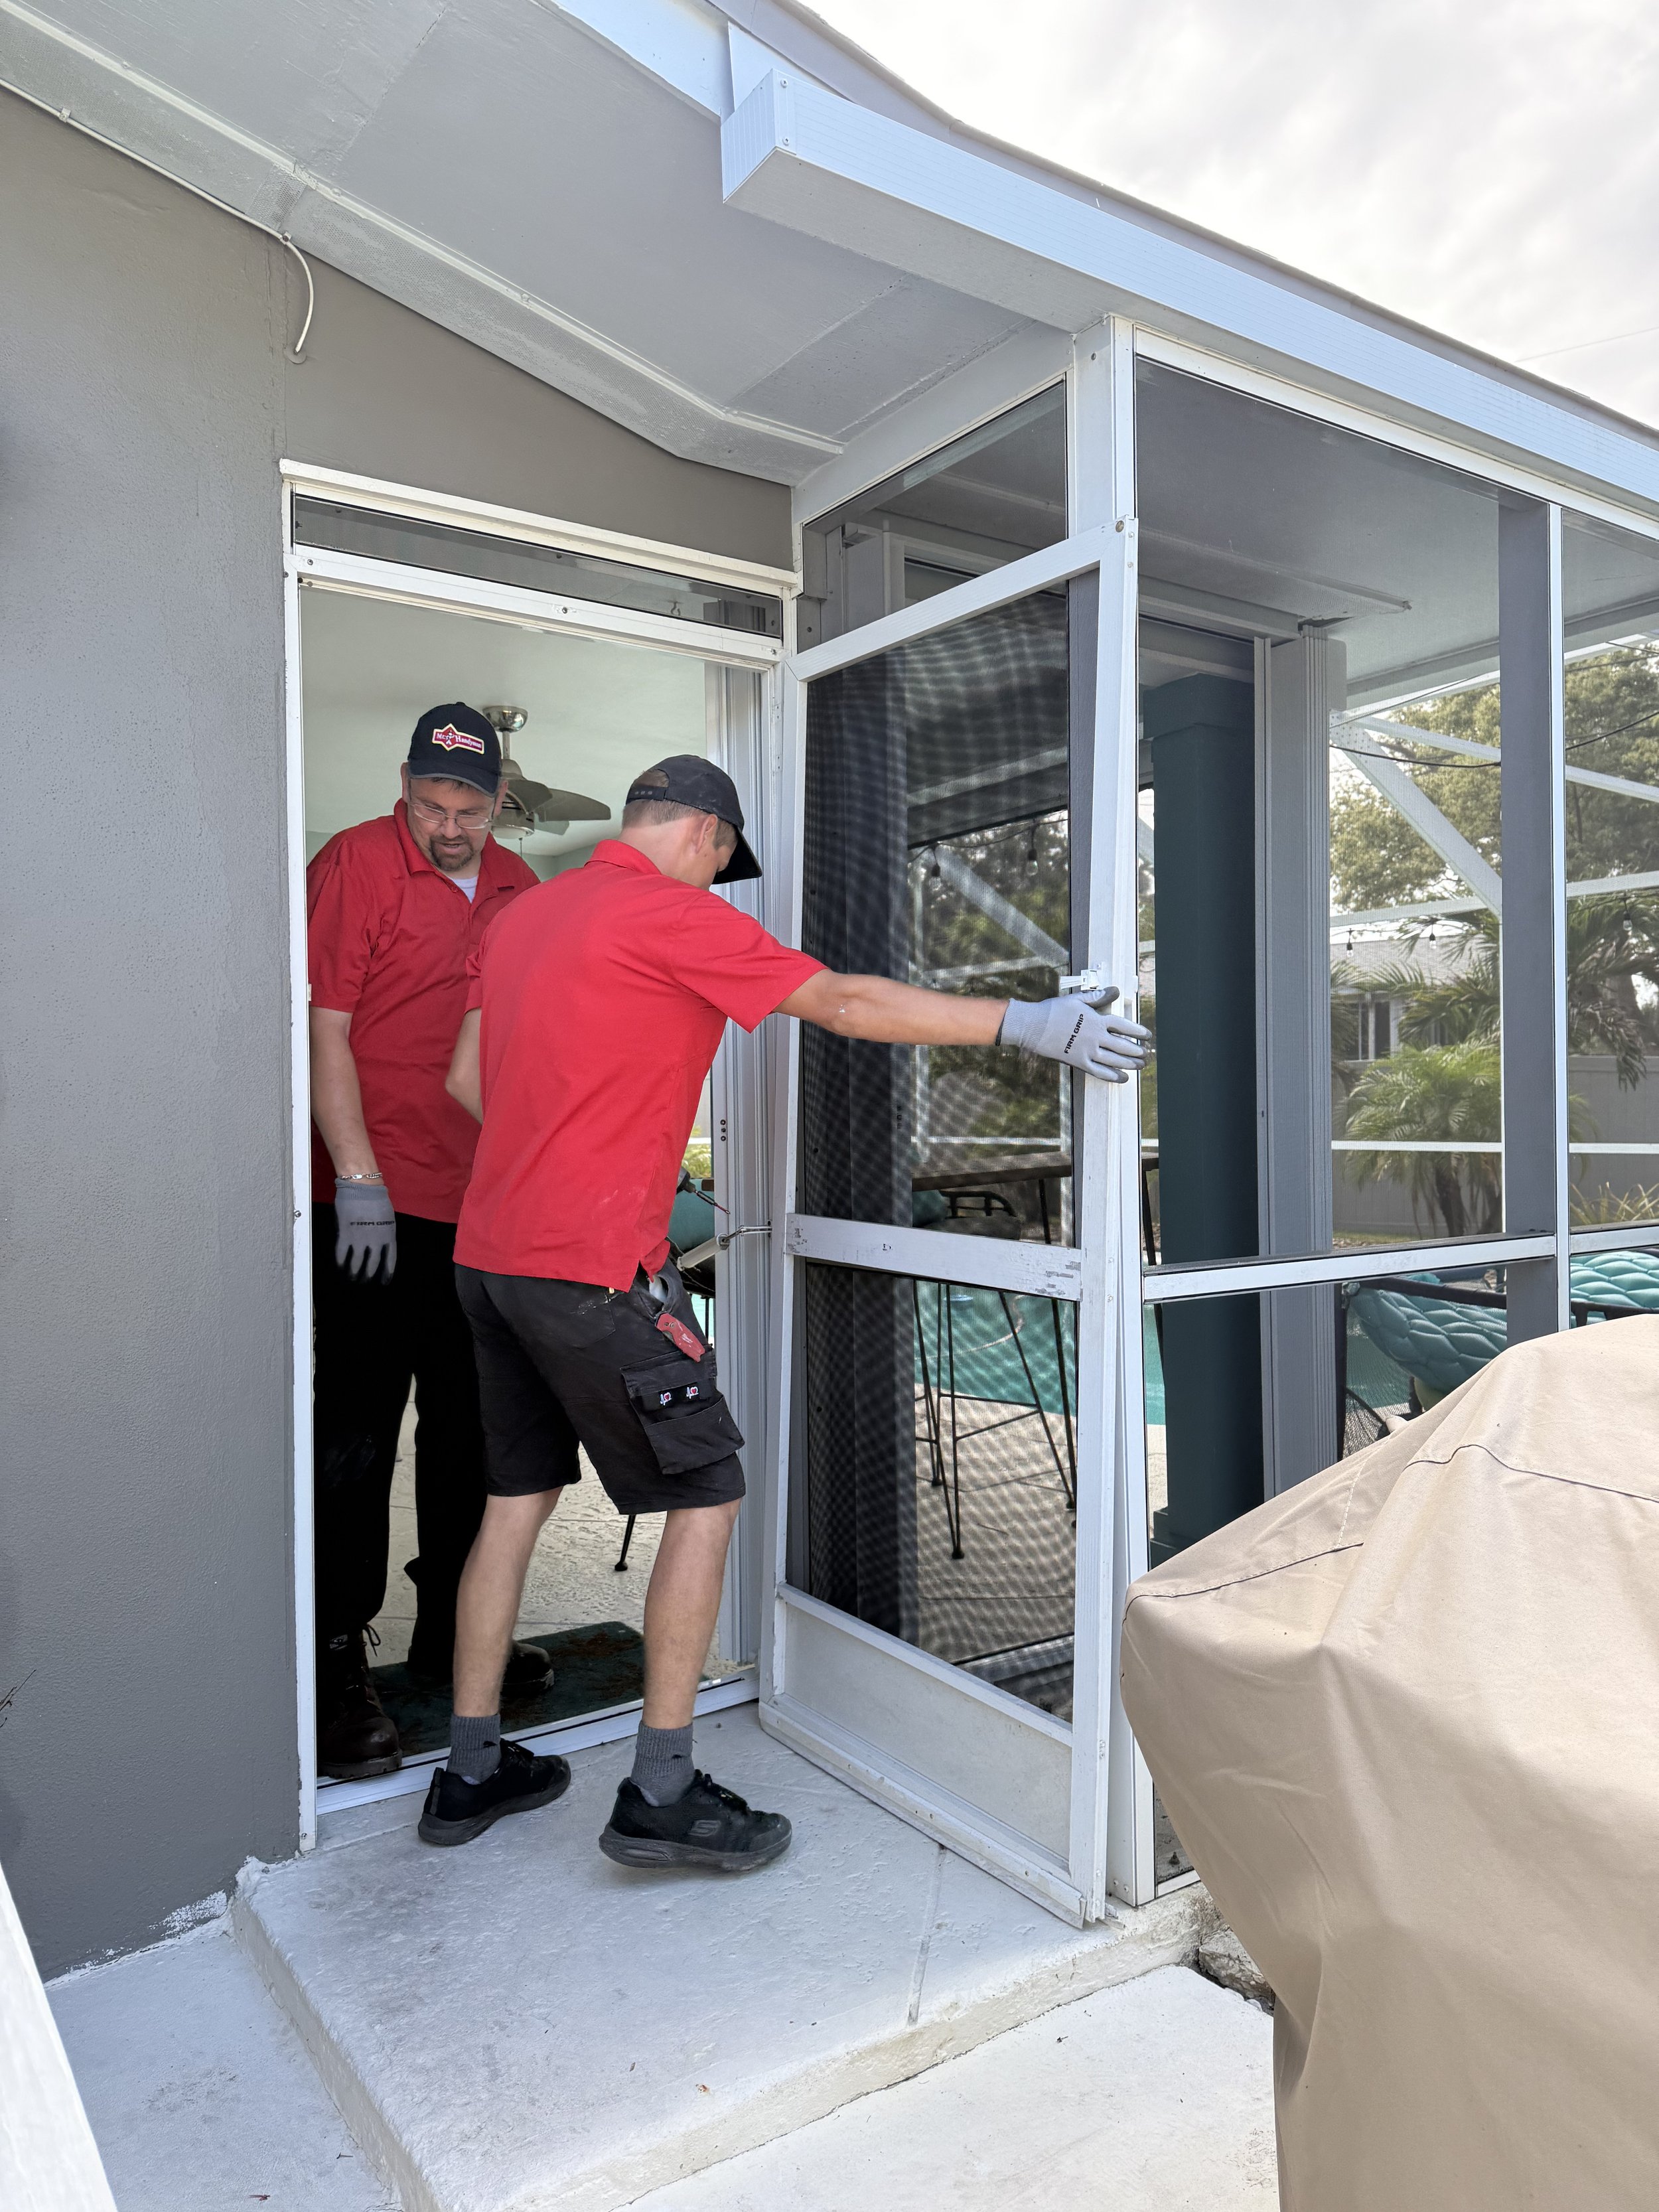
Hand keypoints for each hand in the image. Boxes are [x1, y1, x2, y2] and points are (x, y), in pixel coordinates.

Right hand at [334, 1179, 396, 1279]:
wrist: (363, 1188)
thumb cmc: (377, 1199)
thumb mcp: (388, 1218)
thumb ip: (384, 1232)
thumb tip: (379, 1244)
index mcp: (389, 1236)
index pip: (390, 1260)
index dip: (387, 1272)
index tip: (385, 1281)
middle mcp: (376, 1242)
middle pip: (372, 1265)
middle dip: (368, 1275)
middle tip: (364, 1281)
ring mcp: (360, 1240)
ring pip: (356, 1263)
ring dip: (353, 1272)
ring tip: (352, 1278)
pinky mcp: (346, 1235)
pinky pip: (342, 1253)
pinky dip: (341, 1261)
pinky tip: (340, 1266)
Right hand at [997, 987, 1150, 1083]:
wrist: (1033, 1025)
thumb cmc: (1054, 1010)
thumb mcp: (1077, 999)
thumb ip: (1098, 996)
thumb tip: (1116, 990)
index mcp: (1097, 1019)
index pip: (1124, 1026)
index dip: (1138, 1031)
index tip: (1147, 1035)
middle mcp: (1096, 1036)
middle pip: (1123, 1045)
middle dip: (1138, 1051)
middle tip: (1147, 1054)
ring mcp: (1088, 1051)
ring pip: (1115, 1060)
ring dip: (1131, 1064)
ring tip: (1141, 1066)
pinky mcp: (1078, 1062)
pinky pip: (1100, 1072)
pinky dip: (1113, 1076)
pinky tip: (1123, 1078)